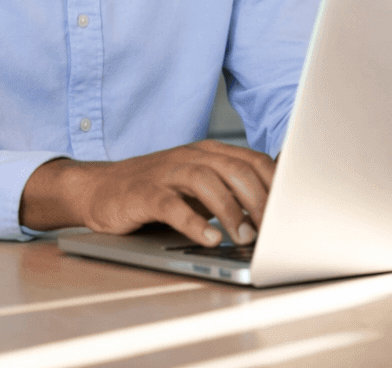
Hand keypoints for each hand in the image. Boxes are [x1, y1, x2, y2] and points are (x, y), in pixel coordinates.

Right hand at [20, 140, 274, 246]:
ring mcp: (166, 172)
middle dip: (259, 201)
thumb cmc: (157, 191)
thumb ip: (231, 190)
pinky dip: (195, 223)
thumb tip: (275, 211)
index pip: (253, 161)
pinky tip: (210, 239)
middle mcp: (191, 157)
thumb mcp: (198, 186)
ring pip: (206, 182)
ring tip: (243, 237)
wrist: (100, 188)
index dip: (276, 186)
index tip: (292, 212)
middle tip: (272, 231)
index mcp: (209, 153)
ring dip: (230, 210)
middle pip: (235, 169)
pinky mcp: (144, 193)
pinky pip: (173, 206)